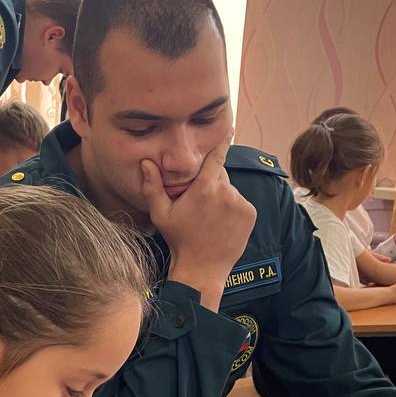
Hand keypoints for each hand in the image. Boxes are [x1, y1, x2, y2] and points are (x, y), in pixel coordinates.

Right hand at [140, 133, 255, 309]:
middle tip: (199, 205)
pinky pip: (241, 203)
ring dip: (221, 197)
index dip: (222, 141)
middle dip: (210, 183)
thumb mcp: (161, 213)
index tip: (229, 128)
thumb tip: (146, 162)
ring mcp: (240, 203)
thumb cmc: (179, 240)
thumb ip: (153, 186)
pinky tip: (221, 224)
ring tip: (209, 218)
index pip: (215, 156)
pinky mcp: (250, 214)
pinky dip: (233, 209)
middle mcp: (225, 192)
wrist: (202, 268)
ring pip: (230, 190)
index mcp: (203, 188)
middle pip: (219, 175)